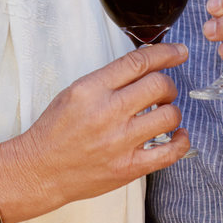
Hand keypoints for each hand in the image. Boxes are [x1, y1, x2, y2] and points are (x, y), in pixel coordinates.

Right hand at [0, 43, 189, 214]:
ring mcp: (120, 142)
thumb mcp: (74, 92)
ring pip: (169, 116)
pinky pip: (170, 152)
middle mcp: (107, 113)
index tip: (179, 52)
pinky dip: (181, 141)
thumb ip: (108, 80)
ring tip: (162, 114)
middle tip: (163, 92)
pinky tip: (177, 136)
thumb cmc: (56, 131)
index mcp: (91, 89)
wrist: (41, 170)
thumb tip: (145, 67)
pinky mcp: (129, 167)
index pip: (138, 62)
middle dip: (168, 85)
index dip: (165, 53)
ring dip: (172, 111)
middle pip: (159, 85)